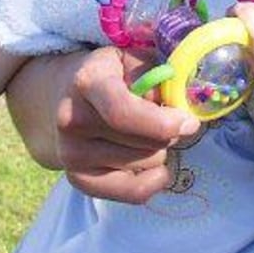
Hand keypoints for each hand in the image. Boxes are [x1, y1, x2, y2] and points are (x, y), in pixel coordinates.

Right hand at [8, 46, 199, 202]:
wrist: (64, 96)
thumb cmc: (111, 74)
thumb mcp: (134, 59)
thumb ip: (158, 78)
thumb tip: (179, 113)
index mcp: (87, 82)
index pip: (122, 113)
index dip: (162, 123)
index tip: (189, 123)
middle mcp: (72, 120)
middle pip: (141, 143)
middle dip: (168, 133)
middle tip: (168, 120)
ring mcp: (71, 153)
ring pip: (143, 165)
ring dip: (159, 152)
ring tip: (148, 135)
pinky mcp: (77, 179)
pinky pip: (131, 193)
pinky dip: (152, 181)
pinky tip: (156, 167)